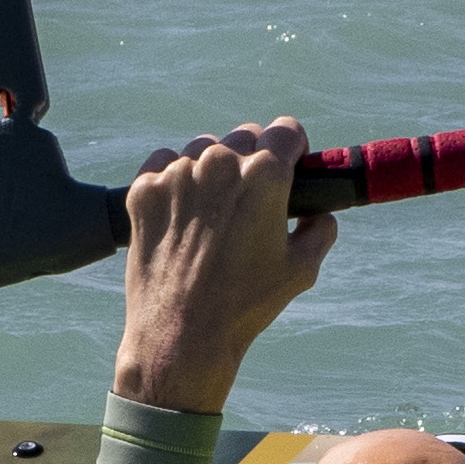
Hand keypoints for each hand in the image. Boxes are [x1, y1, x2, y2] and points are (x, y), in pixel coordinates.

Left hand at [110, 118, 336, 412]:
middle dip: (253, 159)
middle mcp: (219, 163)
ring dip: (213, 167)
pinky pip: (165, 164)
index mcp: (264, 175)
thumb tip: (318, 211)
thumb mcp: (302, 268)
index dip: (293, 147)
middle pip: (245, 136)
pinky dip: (175, 180)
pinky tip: (183, 213)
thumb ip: (320, 227)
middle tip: (251, 198)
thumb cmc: (246, 304)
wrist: (181, 334)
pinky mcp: (143, 189)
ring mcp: (177, 174)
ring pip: (204, 148)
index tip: (289, 164)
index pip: (287, 129)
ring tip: (214, 210)